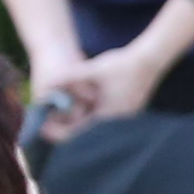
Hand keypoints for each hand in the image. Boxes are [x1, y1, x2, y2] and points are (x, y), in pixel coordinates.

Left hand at [35, 41, 170, 133]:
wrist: (151, 60)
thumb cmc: (123, 64)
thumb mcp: (93, 68)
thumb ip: (70, 76)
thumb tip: (48, 82)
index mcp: (109, 116)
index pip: (79, 133)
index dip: (59, 132)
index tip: (43, 128)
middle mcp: (118, 122)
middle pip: (86, 133)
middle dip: (66, 128)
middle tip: (46, 123)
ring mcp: (124, 118)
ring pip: (95, 127)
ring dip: (78, 122)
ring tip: (57, 117)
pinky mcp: (127, 111)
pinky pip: (104, 120)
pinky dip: (90, 117)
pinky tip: (78, 108)